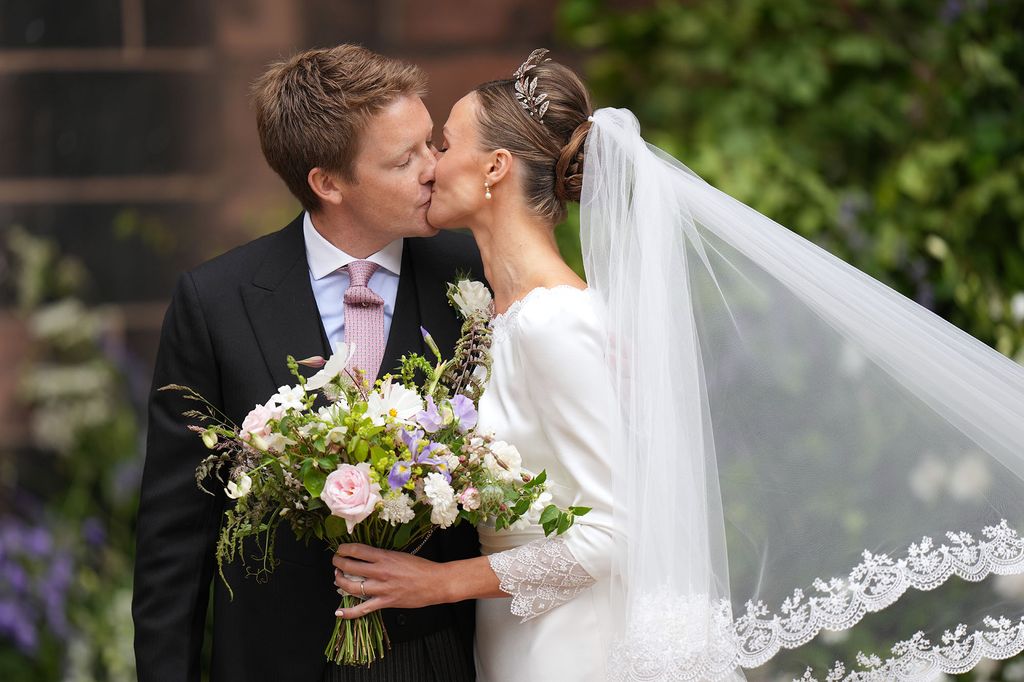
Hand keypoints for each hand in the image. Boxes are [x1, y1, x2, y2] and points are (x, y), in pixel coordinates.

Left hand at [331, 543, 447, 618]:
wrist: (435, 583)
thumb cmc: (420, 567)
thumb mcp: (400, 555)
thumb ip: (383, 556)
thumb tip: (366, 558)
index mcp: (385, 556)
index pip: (357, 550)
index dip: (344, 549)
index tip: (340, 550)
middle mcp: (381, 571)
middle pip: (350, 566)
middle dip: (338, 563)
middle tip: (336, 561)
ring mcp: (382, 588)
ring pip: (352, 586)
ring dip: (340, 581)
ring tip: (337, 578)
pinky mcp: (385, 602)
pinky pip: (363, 609)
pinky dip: (349, 612)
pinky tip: (339, 612)